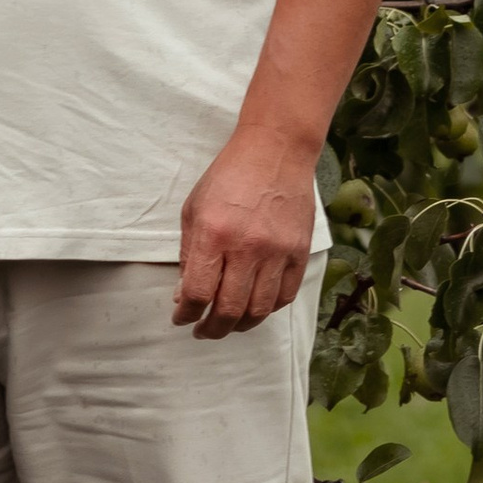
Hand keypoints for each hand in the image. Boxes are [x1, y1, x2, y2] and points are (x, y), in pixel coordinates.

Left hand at [174, 127, 317, 336]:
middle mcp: (246, 247)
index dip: (186, 315)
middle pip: (229, 310)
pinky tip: (255, 306)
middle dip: (212, 329)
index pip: (197, 293)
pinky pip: (285, 295)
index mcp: (213, 234)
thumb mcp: (194, 209)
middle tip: (204, 331)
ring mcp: (278, 251)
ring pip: (259, 309)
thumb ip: (187, 255)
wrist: (276, 151)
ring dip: (240, 324)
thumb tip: (184, 296)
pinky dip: (268, 309)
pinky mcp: (299, 251)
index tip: (182, 319)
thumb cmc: (229, 177)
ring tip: (229, 324)